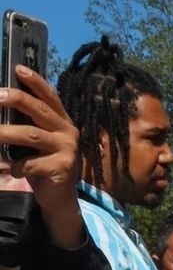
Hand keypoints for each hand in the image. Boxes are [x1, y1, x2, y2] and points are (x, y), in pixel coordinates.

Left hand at [0, 69, 84, 249]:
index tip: (18, 68)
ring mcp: (67, 151)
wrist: (60, 201)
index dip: (35, 82)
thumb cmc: (43, 166)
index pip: (50, 97)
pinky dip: (15, 166)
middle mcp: (68, 133)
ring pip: (31, 136)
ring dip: (5, 133)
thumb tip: (3, 102)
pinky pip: (31, 163)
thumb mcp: (38, 142)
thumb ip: (29, 125)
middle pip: (39, 111)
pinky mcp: (61, 170)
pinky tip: (9, 170)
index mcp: (63, 122)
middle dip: (16, 99)